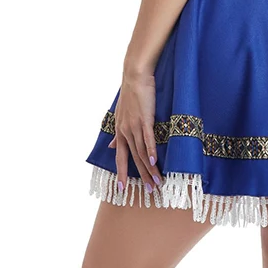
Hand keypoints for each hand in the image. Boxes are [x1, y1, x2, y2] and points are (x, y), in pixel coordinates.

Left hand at [107, 70, 163, 194]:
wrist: (134, 76)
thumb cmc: (131, 94)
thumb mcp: (120, 114)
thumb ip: (117, 132)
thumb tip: (110, 145)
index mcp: (120, 131)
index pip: (120, 157)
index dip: (122, 173)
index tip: (123, 189)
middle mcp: (125, 131)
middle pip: (134, 158)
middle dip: (141, 177)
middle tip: (149, 191)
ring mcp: (135, 125)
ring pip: (142, 152)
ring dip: (150, 169)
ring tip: (157, 181)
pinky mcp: (145, 119)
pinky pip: (148, 139)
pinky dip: (151, 152)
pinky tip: (154, 163)